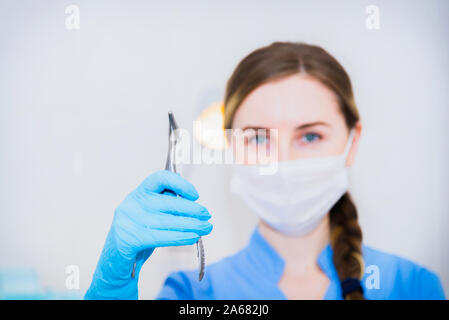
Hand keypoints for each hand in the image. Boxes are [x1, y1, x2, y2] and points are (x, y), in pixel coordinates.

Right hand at [84, 170, 211, 298]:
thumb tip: (195, 205)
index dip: (180, 183)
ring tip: (206, 228)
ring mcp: (129, 221)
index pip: (159, 178)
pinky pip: (162, 237)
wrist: (115, 262)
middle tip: (207, 216)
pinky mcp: (130, 239)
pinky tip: (193, 237)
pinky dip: (180, 237)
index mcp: (138, 193)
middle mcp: (132, 203)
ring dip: (192, 225)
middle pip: (169, 203)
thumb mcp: (150, 215)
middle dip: (193, 210)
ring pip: (169, 221)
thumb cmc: (138, 235)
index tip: (195, 195)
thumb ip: (166, 205)